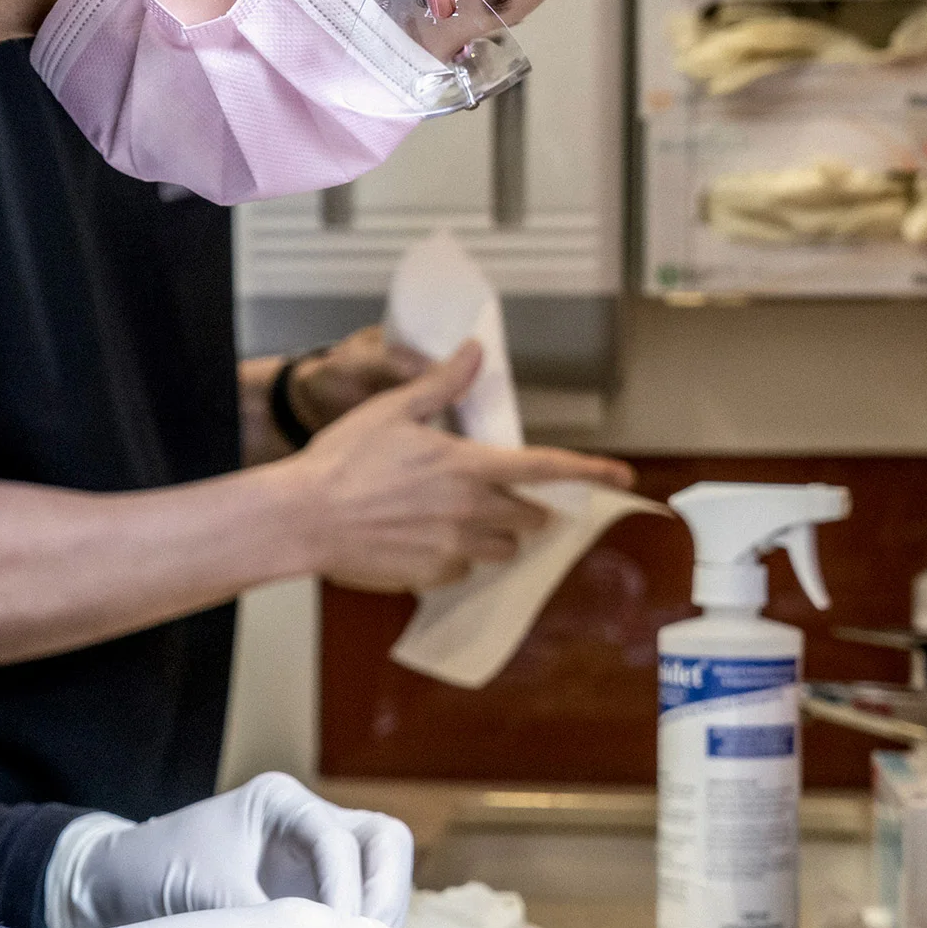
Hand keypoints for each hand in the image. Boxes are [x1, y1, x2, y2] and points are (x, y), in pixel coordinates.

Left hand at [47, 772, 416, 927]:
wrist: (113, 887)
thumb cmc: (152, 871)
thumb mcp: (201, 890)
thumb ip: (256, 919)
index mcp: (282, 803)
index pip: (343, 840)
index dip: (348, 892)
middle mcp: (308, 824)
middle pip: (385, 846)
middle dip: (385, 898)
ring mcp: (313, 859)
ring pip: (380, 878)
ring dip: (378, 925)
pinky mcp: (310, 895)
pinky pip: (355, 912)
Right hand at [286, 342, 635, 589]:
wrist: (303, 518)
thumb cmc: (343, 461)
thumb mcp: (394, 411)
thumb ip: (443, 385)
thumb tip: (475, 353)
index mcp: (468, 466)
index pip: (546, 468)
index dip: (591, 471)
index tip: (623, 477)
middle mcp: (471, 511)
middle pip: (528, 517)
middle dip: (525, 508)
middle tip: (497, 496)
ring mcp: (453, 548)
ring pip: (501, 549)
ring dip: (494, 536)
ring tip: (457, 519)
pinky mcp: (431, 575)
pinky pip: (461, 571)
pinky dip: (454, 558)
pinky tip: (422, 540)